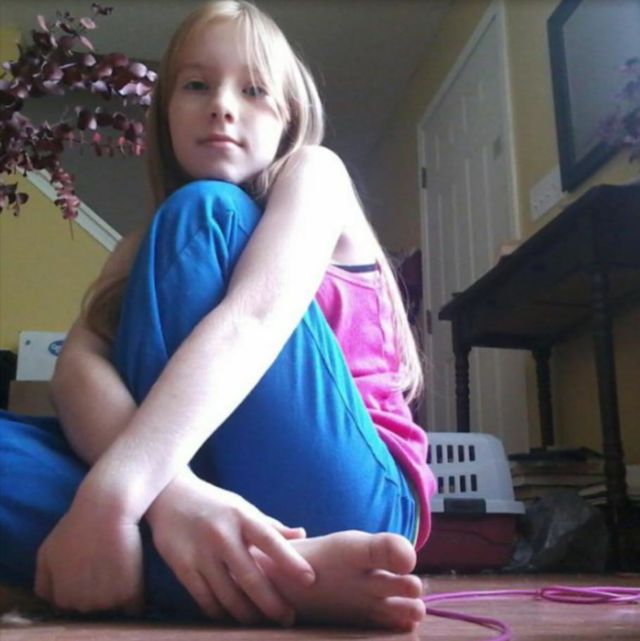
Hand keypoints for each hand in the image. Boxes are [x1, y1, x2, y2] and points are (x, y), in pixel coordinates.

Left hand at [35, 492, 143, 614]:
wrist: (107, 508)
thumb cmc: (77, 524)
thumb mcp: (47, 551)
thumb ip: (44, 581)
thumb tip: (50, 600)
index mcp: (62, 597)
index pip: (69, 605)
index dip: (78, 587)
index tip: (87, 571)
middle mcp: (82, 604)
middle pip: (90, 607)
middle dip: (96, 591)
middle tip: (104, 565)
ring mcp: (107, 600)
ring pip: (112, 607)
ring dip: (115, 593)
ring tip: (119, 567)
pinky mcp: (130, 592)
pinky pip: (134, 605)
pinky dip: (134, 596)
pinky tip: (134, 575)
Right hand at [146, 472, 314, 625]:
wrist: (170, 495)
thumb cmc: (216, 505)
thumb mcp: (244, 508)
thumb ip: (271, 526)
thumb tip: (303, 535)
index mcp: (242, 516)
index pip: (271, 540)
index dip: (291, 561)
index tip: (310, 580)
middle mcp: (221, 534)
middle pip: (250, 576)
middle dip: (272, 603)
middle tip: (288, 619)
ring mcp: (200, 552)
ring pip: (228, 595)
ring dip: (247, 614)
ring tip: (262, 623)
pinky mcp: (181, 566)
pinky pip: (205, 599)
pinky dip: (220, 612)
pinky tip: (232, 618)